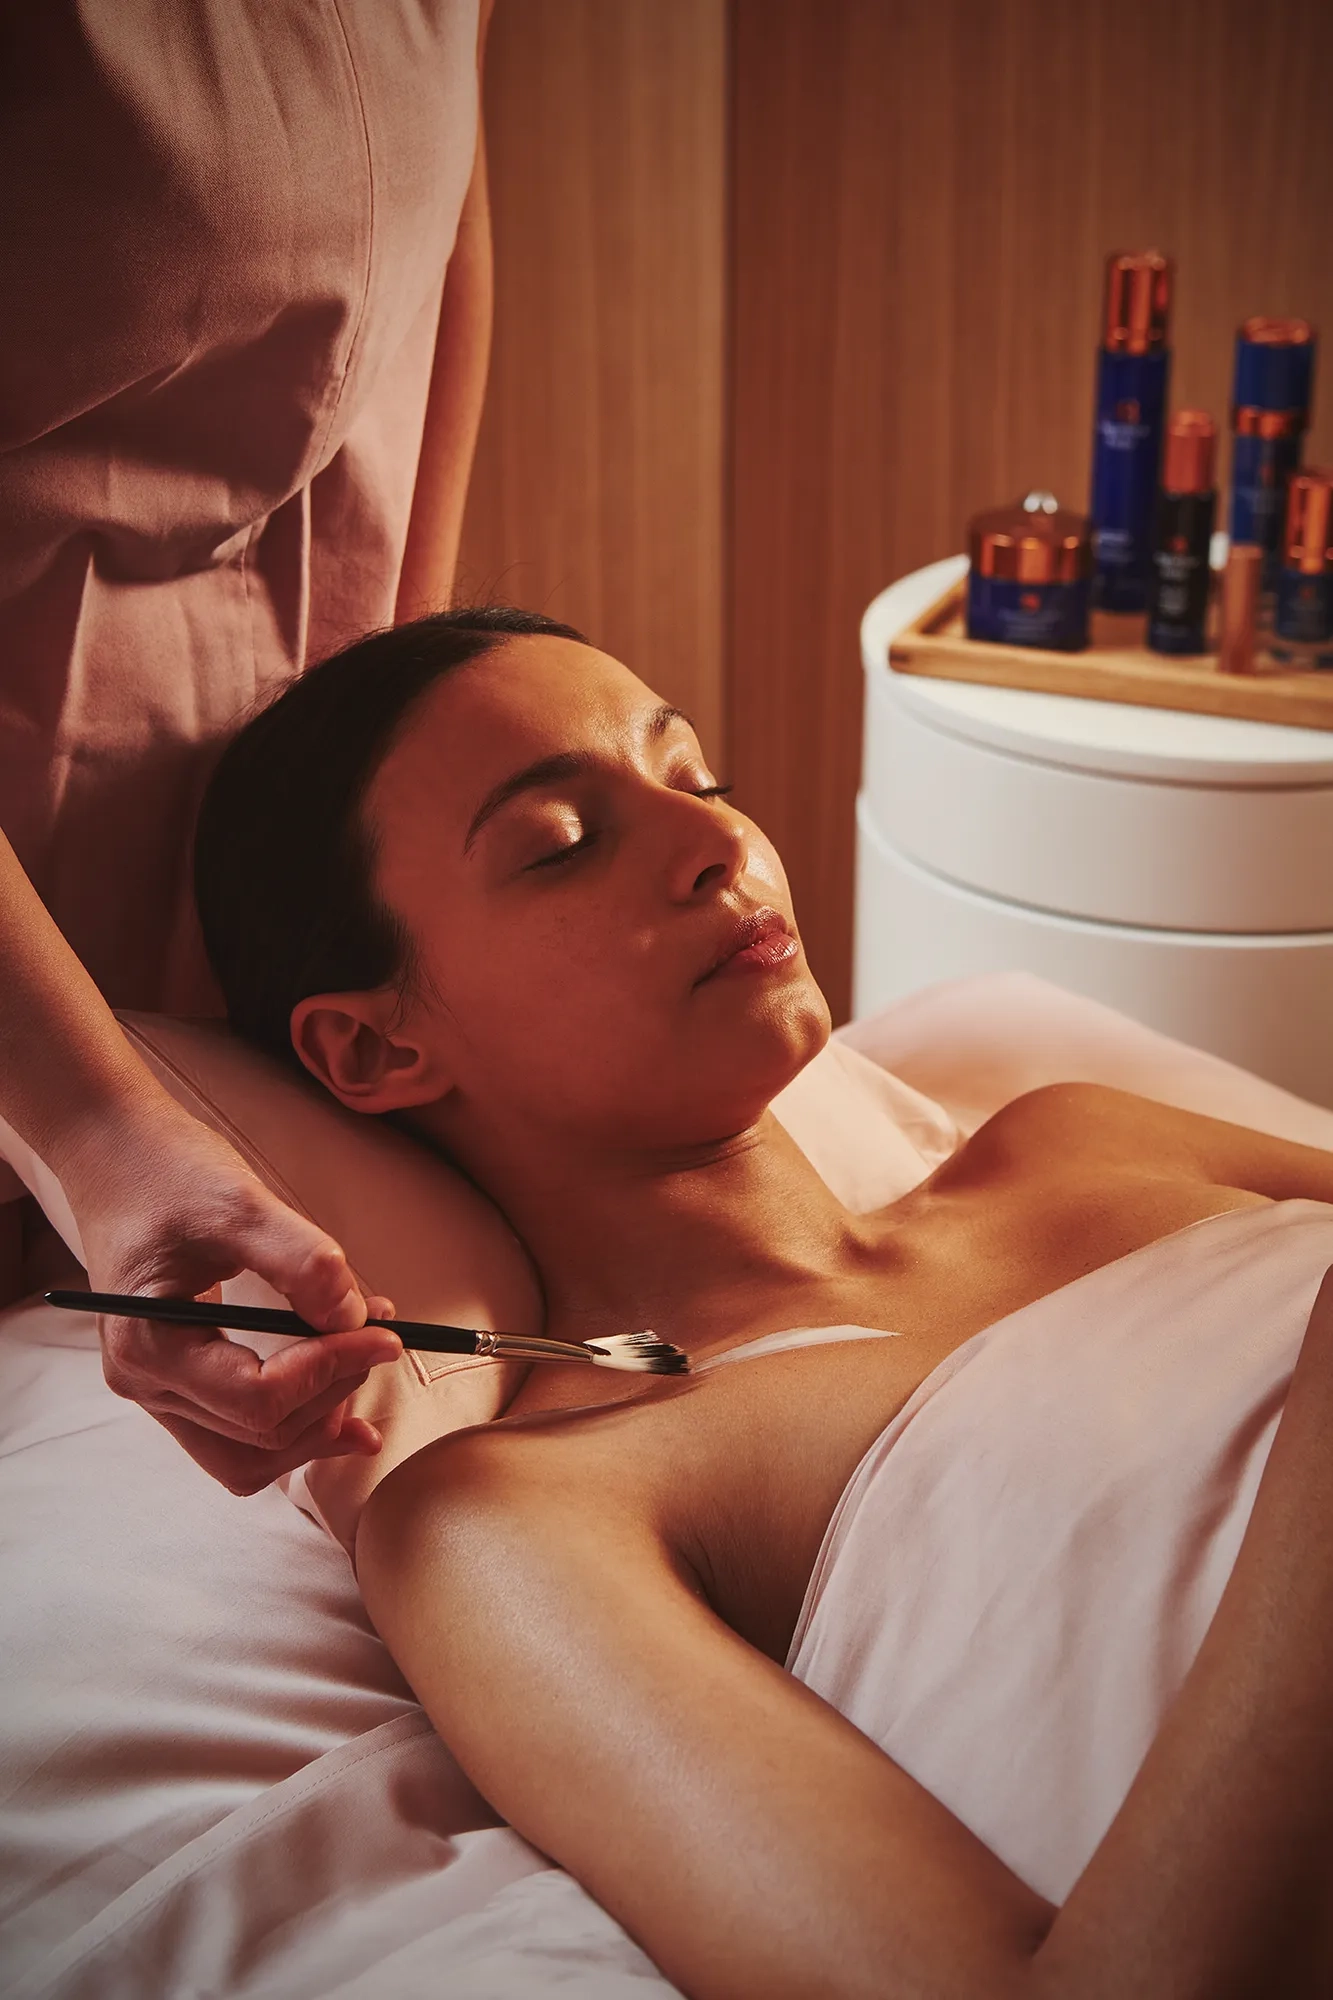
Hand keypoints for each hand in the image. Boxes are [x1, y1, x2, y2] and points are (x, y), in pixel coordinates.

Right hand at [64, 1104, 402, 1493]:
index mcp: (148, 1345)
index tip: (385, 1334)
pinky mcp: (180, 1380)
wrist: (118, 1158)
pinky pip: (239, 1431)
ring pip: (250, 1455)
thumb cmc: (168, 1173)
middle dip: (333, 1392)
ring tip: (365, 1368)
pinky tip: (341, 1401)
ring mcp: (157, 1388)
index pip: (259, 1398)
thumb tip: (356, 1320)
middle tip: (381, 1338)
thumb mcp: (241, 1203)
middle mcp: (145, 1382)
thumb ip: (303, 1262)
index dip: (332, 1370)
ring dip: (317, 1420)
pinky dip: (294, 1420)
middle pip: (260, 1434)